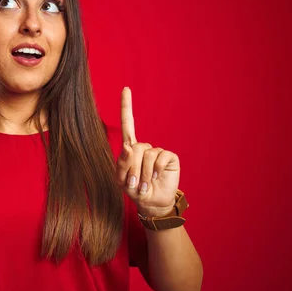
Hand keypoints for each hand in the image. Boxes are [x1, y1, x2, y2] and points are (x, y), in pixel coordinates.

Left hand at [115, 87, 180, 216]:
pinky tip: (155, 177)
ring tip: (144, 184)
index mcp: (130, 148)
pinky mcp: (169, 157)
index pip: (127, 124)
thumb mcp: (122, 179)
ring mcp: (158, 151)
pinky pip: (160, 158)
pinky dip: (155, 170)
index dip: (126, 106)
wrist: (151, 202)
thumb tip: (128, 145)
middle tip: (134, 183)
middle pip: (136, 147)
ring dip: (143, 173)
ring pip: (147, 155)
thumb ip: (122, 163)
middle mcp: (144, 147)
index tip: (125, 89)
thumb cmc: (134, 189)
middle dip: (132, 167)